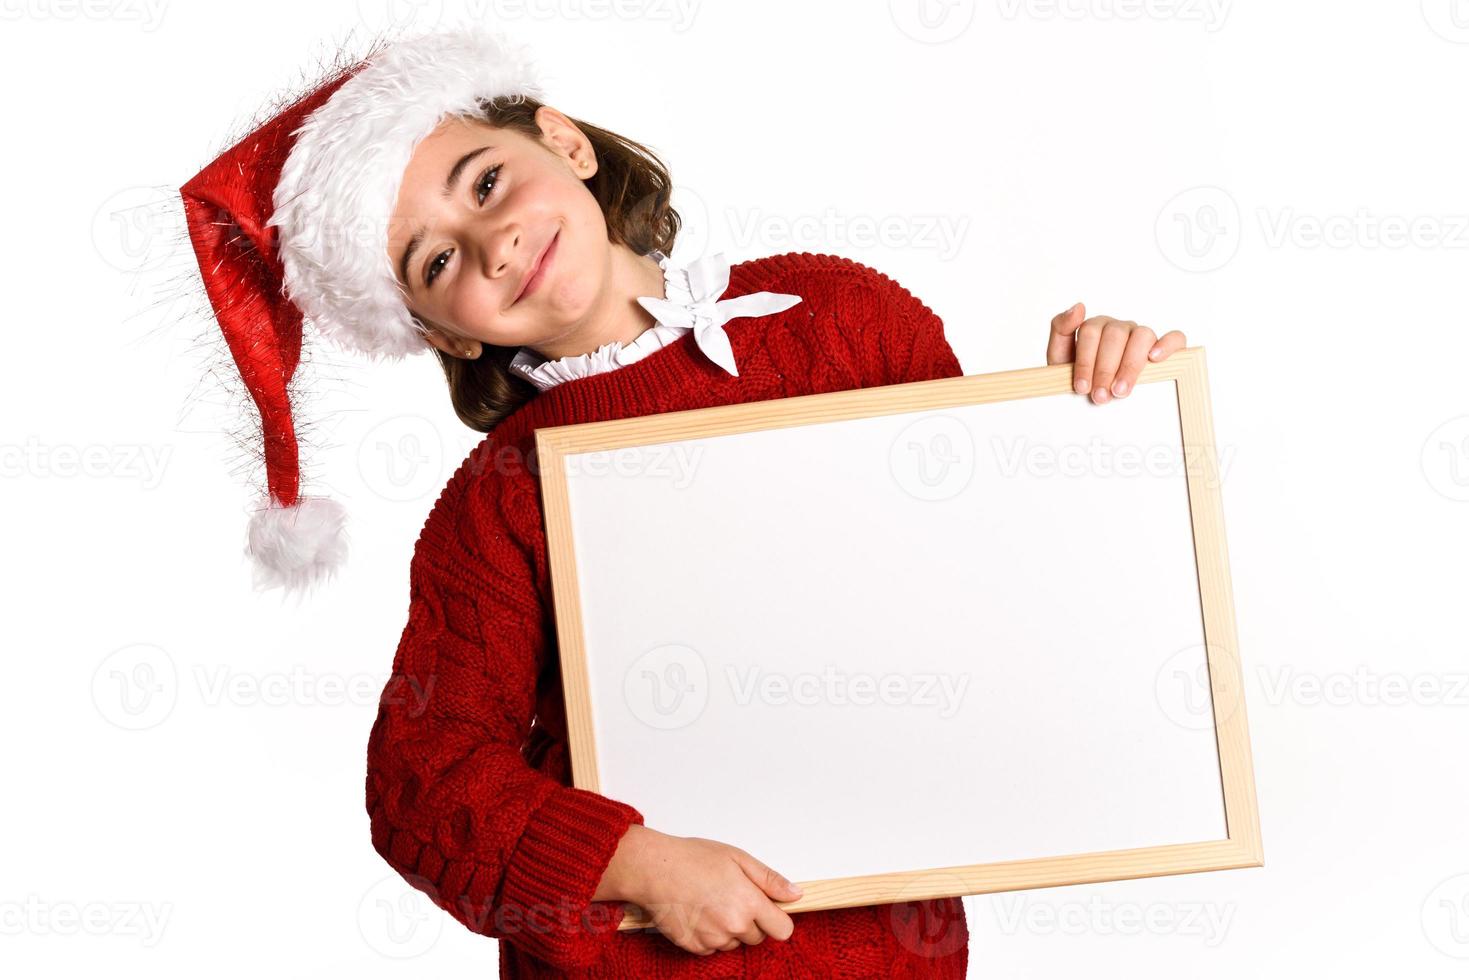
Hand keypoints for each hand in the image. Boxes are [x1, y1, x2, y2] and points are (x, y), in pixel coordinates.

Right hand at [596, 825, 800, 955]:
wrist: (654, 869)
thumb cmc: (693, 858)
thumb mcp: (738, 858)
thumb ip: (770, 879)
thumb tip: (795, 894)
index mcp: (749, 903)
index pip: (783, 930)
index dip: (777, 919)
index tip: (768, 909)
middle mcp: (733, 926)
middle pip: (757, 937)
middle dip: (750, 921)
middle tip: (731, 897)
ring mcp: (713, 939)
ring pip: (734, 942)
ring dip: (728, 929)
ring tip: (711, 902)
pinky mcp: (695, 947)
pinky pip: (713, 948)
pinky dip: (709, 935)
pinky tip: (699, 913)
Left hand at [1046, 303, 1186, 403]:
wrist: (1094, 396)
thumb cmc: (1079, 377)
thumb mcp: (1059, 356)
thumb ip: (1061, 329)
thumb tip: (1078, 307)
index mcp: (1095, 327)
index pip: (1090, 332)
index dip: (1085, 362)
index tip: (1082, 387)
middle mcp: (1119, 328)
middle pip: (1115, 336)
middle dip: (1104, 369)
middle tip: (1100, 396)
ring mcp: (1142, 336)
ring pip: (1142, 335)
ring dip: (1130, 365)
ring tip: (1120, 390)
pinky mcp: (1163, 347)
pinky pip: (1175, 338)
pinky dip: (1167, 345)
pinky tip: (1155, 359)